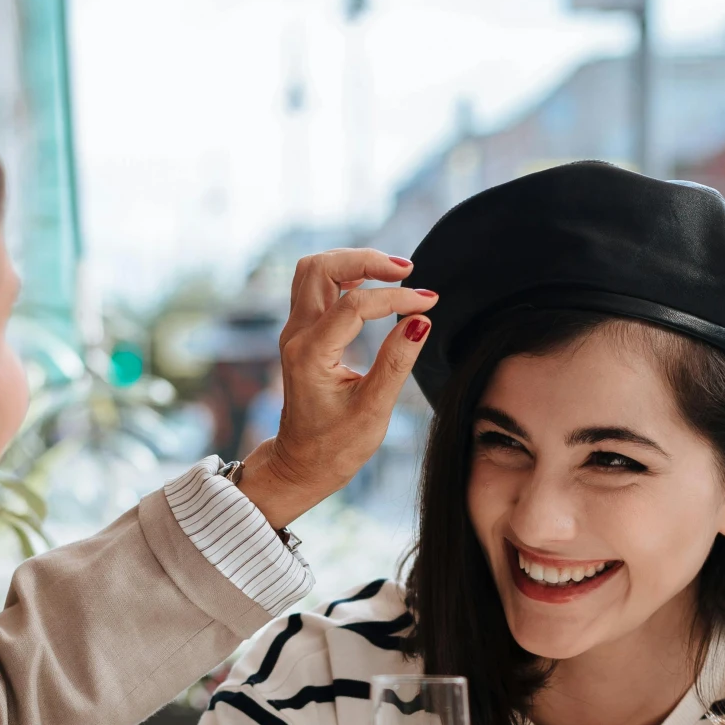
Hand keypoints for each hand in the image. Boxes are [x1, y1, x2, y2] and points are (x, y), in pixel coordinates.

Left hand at [235, 249, 437, 528]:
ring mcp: (294, 332)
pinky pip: (316, 286)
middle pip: (320, 268)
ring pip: (314, 270)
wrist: (300, 464)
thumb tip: (420, 321)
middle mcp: (296, 336)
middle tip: (406, 270)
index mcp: (310, 356)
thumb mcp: (373, 411)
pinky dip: (345, 275)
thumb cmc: (335, 446)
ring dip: (352, 262)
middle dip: (365, 260)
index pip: (354, 305)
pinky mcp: (302, 332)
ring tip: (392, 273)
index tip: (429, 303)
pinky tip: (374, 284)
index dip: (396, 298)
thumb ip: (396, 363)